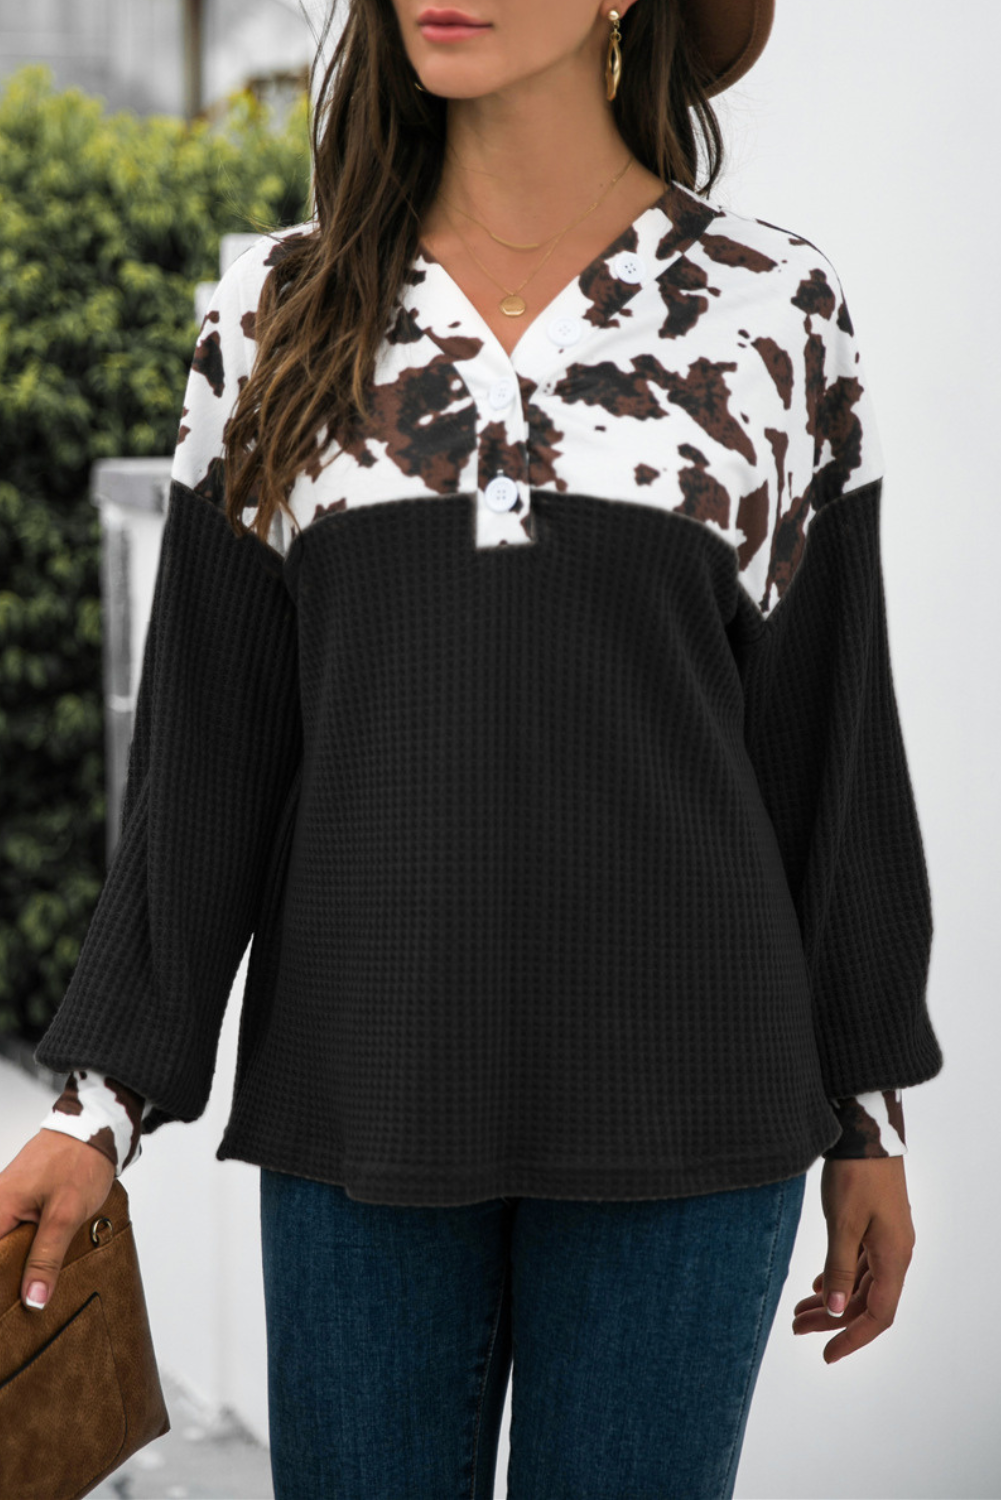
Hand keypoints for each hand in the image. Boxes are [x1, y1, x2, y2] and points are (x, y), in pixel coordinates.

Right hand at [0, 1130, 116, 1310]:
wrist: (95, 1128)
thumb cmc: (80, 1161)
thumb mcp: (66, 1214)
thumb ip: (47, 1257)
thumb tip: (33, 1299)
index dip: (0, 1283)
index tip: (6, 1310)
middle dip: (7, 1277)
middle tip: (25, 1305)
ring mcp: (8, 1200)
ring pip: (5, 1244)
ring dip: (16, 1265)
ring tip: (34, 1294)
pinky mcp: (22, 1199)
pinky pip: (15, 1231)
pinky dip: (26, 1249)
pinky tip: (41, 1267)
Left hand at [791, 1156, 914, 1362]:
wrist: (865, 1129)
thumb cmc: (855, 1174)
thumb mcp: (843, 1223)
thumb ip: (839, 1268)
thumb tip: (835, 1311)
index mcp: (893, 1257)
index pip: (878, 1315)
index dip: (852, 1338)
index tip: (825, 1355)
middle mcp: (895, 1252)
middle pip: (866, 1301)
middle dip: (832, 1320)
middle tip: (795, 1328)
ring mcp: (886, 1238)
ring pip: (860, 1282)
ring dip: (832, 1299)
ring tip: (798, 1312)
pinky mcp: (875, 1224)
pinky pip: (859, 1263)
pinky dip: (837, 1276)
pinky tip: (818, 1285)